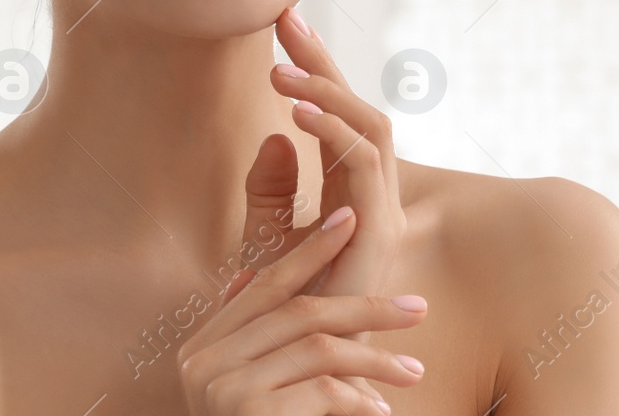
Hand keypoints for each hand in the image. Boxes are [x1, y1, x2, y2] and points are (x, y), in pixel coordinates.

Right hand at [179, 206, 427, 414]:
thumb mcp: (242, 387)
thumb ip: (247, 338)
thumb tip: (247, 276)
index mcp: (202, 349)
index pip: (264, 283)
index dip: (309, 249)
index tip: (349, 222)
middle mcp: (205, 362)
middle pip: (299, 311)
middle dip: (365, 305)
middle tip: (416, 308)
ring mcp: (224, 388)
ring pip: (320, 347)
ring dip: (376, 358)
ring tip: (415, 371)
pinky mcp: (251, 413)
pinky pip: (324, 391)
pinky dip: (360, 398)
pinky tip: (381, 411)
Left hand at [270, 6, 406, 301]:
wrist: (299, 368)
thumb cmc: (283, 309)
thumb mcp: (265, 239)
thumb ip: (269, 190)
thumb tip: (275, 133)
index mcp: (349, 192)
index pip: (334, 114)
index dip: (313, 65)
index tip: (284, 20)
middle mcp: (374, 197)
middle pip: (358, 108)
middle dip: (322, 61)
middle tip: (285, 20)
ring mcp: (382, 213)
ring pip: (371, 129)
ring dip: (326, 93)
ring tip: (279, 74)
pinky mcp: (379, 233)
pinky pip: (366, 167)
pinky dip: (334, 133)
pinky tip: (296, 113)